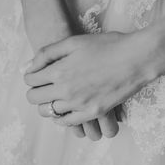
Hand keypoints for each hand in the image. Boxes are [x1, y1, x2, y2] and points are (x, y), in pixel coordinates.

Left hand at [24, 30, 164, 125]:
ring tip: (54, 96)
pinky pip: (68, 123)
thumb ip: (47, 53)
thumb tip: (27, 67)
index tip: (37, 74)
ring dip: (47, 104)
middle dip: (35, 91)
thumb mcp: (74, 42)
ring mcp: (80, 104)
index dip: (30, 76)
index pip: (30, 80)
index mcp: (59, 71)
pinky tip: (64, 110)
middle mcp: (66, 91)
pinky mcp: (94, 113)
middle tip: (43, 86)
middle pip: (35, 98)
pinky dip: (62, 118)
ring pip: (49, 112)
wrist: (137, 58)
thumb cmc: (107, 45)